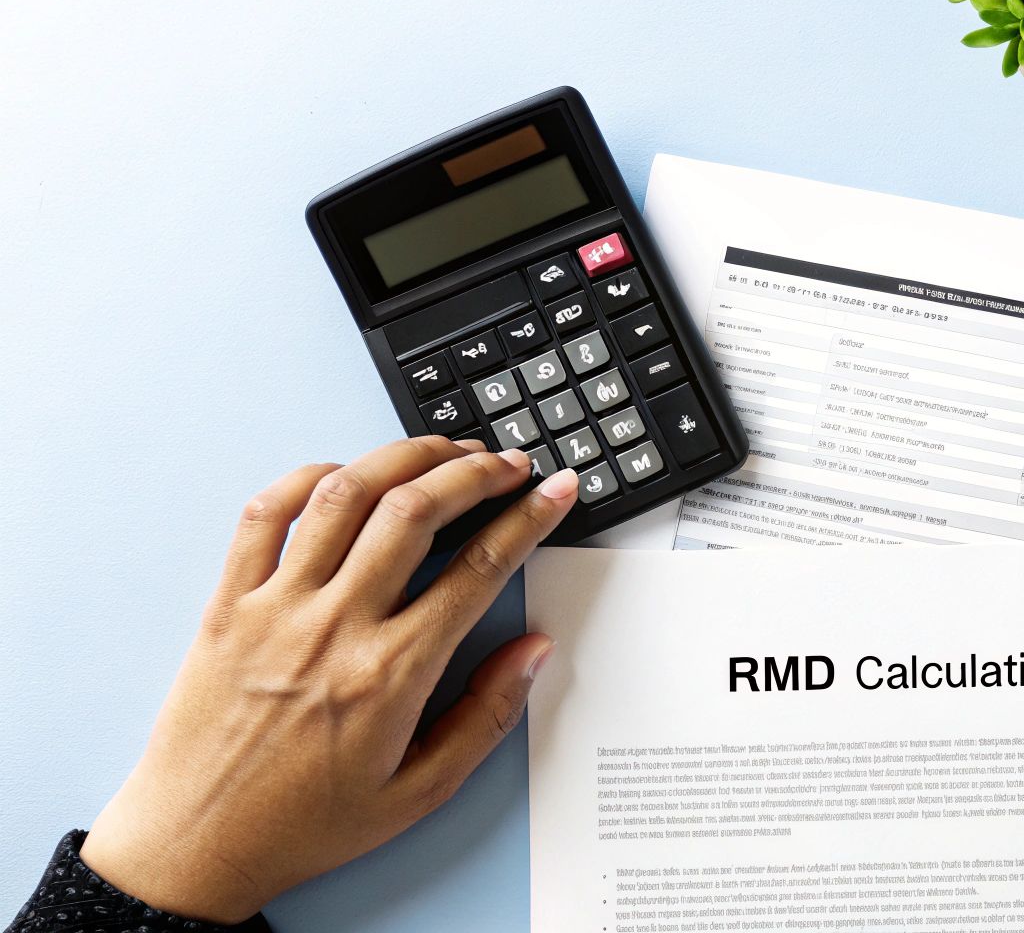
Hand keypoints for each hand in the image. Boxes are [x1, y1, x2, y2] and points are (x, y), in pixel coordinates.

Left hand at [80, 437, 578, 922]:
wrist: (194, 845)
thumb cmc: (304, 824)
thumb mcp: (421, 791)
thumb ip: (486, 716)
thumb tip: (533, 650)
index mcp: (391, 675)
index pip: (479, 568)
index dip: (529, 517)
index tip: (556, 490)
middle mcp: (334, 628)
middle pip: (416, 510)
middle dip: (474, 470)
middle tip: (507, 463)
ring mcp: (275, 608)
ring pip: (345, 494)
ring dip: (403, 457)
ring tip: (441, 451)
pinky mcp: (227, 603)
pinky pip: (264, 513)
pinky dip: (309, 476)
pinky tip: (346, 474)